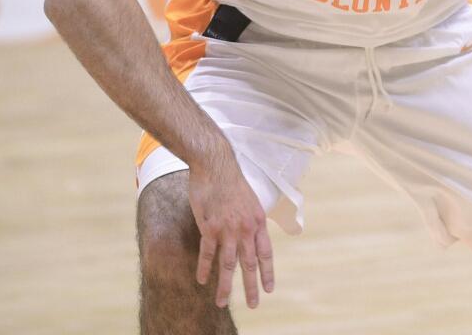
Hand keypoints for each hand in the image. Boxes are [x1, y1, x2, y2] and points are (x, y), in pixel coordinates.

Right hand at [188, 155, 274, 308]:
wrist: (216, 166)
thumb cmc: (231, 182)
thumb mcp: (250, 201)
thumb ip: (251, 220)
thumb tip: (252, 235)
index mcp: (257, 222)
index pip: (266, 253)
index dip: (268, 272)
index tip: (269, 288)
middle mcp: (245, 228)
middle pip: (250, 263)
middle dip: (251, 287)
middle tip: (255, 304)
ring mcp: (227, 229)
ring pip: (228, 264)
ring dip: (226, 286)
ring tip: (223, 303)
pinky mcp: (209, 227)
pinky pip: (207, 253)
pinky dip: (204, 268)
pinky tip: (202, 281)